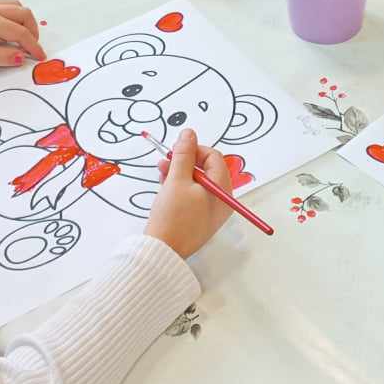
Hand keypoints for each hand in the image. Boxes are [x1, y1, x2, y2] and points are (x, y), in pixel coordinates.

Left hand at [0, 0, 45, 67]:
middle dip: (32, 29)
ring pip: (14, 5)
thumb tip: (20, 57)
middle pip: (22, 13)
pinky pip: (3, 4)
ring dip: (23, 19)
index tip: (40, 56)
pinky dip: (12, 15)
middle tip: (32, 46)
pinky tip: (6, 28)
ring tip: (22, 36)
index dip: (33, 45)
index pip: (20, 32)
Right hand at [144, 128, 233, 257]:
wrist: (162, 251)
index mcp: (223, 191)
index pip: (214, 158)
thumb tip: (189, 133)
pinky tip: (164, 184)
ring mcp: (210, 211)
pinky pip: (193, 195)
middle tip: (165, 159)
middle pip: (206, 169)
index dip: (194, 149)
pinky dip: (180, 187)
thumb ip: (183, 154)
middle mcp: (221, 201)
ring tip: (160, 171)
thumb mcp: (176, 179)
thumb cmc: (172, 215)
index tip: (175, 150)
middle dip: (185, 161)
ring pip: (197, 182)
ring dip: (179, 172)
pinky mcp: (199, 219)